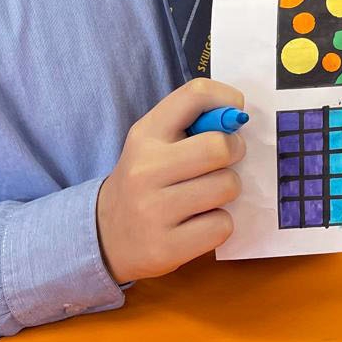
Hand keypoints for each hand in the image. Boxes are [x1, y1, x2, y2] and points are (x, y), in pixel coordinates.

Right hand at [96, 77, 247, 283]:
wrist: (104, 236)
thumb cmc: (145, 180)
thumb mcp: (155, 142)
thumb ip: (192, 122)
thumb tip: (237, 118)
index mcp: (145, 134)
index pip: (195, 94)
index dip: (228, 98)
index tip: (235, 116)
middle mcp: (145, 169)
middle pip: (220, 147)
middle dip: (234, 152)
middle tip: (222, 162)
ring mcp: (153, 211)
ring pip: (227, 186)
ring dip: (226, 191)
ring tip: (205, 196)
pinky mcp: (166, 247)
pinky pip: (222, 225)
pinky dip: (219, 224)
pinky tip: (198, 223)